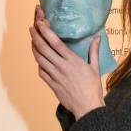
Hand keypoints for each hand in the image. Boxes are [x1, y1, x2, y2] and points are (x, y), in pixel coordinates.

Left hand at [29, 5, 104, 119]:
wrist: (87, 107)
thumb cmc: (93, 88)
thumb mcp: (95, 68)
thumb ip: (94, 51)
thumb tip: (98, 37)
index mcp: (72, 61)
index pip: (55, 42)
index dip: (46, 31)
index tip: (41, 22)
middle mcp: (61, 67)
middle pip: (43, 48)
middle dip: (35, 35)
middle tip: (31, 27)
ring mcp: (55, 76)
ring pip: (39, 59)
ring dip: (34, 47)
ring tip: (32, 39)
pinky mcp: (52, 85)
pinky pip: (41, 71)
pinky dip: (38, 63)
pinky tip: (39, 59)